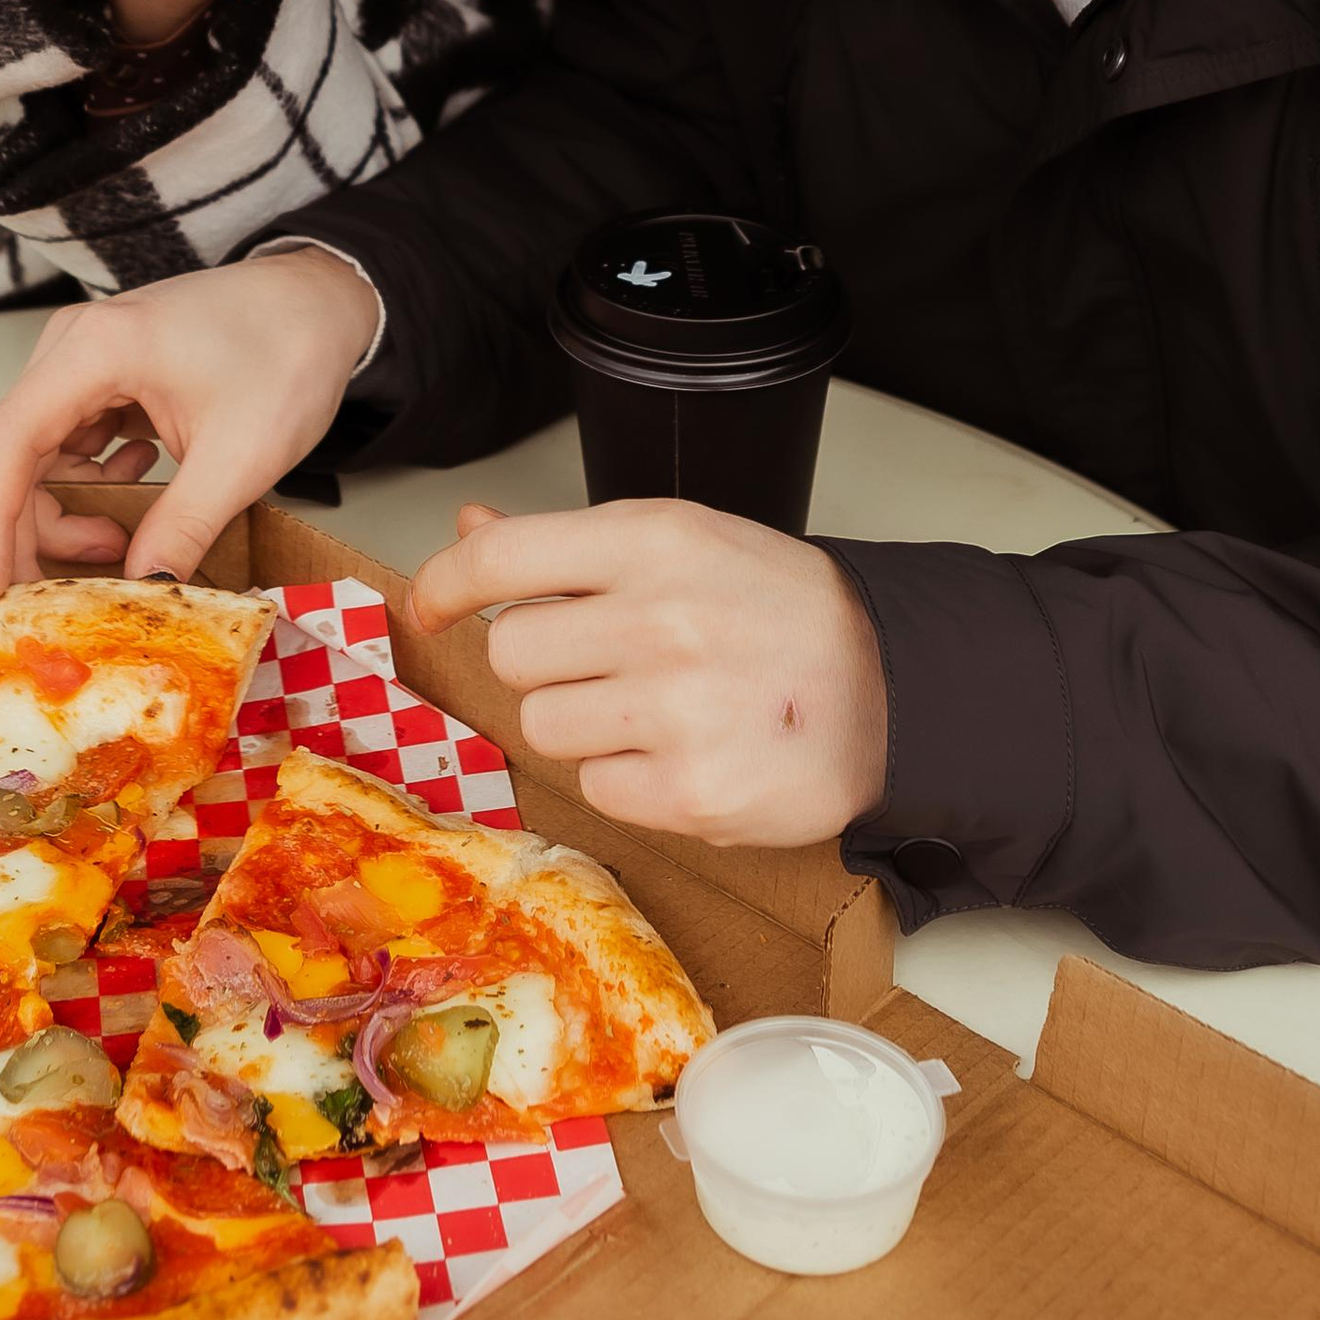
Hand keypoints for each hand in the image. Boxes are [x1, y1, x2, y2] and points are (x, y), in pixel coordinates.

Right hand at [0, 248, 382, 589]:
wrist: (323, 300)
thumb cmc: (289, 352)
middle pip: (14, 453)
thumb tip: (141, 590)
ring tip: (125, 532)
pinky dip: (90, 481)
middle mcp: (75, 344)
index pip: (8, 442)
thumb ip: (182, 527)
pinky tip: (138, 484)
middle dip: (36, 528)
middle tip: (84, 580)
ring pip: (38, 453)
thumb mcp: (242, 455)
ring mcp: (87, 356)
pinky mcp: (105, 373)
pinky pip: (69, 440)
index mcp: (97, 349)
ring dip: (68, 508)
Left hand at [407, 500, 888, 845]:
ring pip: (543, 726)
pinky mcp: (692, 794)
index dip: (444, 583)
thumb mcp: (681, 544)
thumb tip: (469, 525)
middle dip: (544, 662)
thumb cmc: (777, 608)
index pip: (501, 559)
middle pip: (511, 653)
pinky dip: (627, 778)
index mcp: (656, 541)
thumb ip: (567, 546)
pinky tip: (682, 751)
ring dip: (583, 723)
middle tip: (607, 661)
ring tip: (655, 708)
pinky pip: (595, 788)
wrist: (890, 687)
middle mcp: (662, 620)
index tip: (429, 604)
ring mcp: (677, 712)